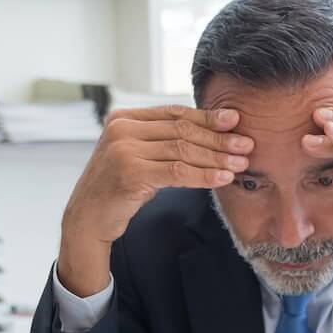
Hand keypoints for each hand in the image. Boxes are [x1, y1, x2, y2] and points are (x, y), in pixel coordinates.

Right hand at [58, 105, 252, 295]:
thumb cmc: (117, 189)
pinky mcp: (130, 173)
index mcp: (123, 118)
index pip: (174, 113)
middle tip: (246, 144)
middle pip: (181, 130)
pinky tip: (222, 177)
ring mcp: (123, 150)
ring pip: (182, 150)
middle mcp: (121, 129)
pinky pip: (177, 172)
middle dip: (218, 138)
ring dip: (216, 157)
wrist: (87, 219)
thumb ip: (161, 140)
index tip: (235, 120)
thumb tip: (208, 131)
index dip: (206, 117)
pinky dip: (204, 175)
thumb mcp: (137, 156)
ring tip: (240, 163)